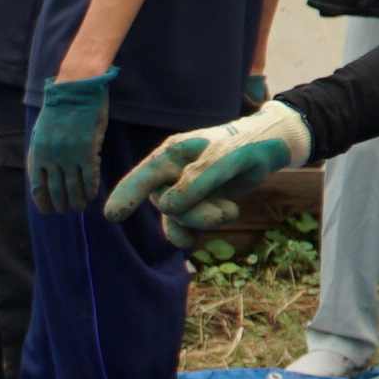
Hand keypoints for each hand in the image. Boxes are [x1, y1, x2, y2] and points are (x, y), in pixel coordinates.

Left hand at [25, 72, 117, 216]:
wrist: (75, 86)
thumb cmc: (60, 109)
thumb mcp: (42, 132)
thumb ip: (43, 154)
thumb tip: (46, 177)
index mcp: (38, 152)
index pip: (37, 187)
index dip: (42, 202)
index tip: (48, 210)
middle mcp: (51, 156)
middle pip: (55, 192)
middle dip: (61, 205)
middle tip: (67, 210)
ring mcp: (69, 154)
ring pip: (73, 188)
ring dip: (77, 201)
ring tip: (80, 206)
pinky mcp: (87, 149)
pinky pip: (89, 177)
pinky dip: (90, 189)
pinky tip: (92, 195)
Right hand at [110, 99, 313, 236]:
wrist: (267, 149)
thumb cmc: (244, 146)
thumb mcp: (224, 160)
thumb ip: (196, 181)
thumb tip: (166, 207)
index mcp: (171, 154)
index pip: (143, 176)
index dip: (127, 195)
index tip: (111, 216)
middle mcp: (170, 172)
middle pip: (166, 205)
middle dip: (195, 214)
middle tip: (227, 210)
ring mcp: (181, 189)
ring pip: (177, 218)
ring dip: (203, 221)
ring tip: (230, 211)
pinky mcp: (193, 203)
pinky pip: (183, 226)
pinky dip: (196, 231)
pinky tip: (205, 232)